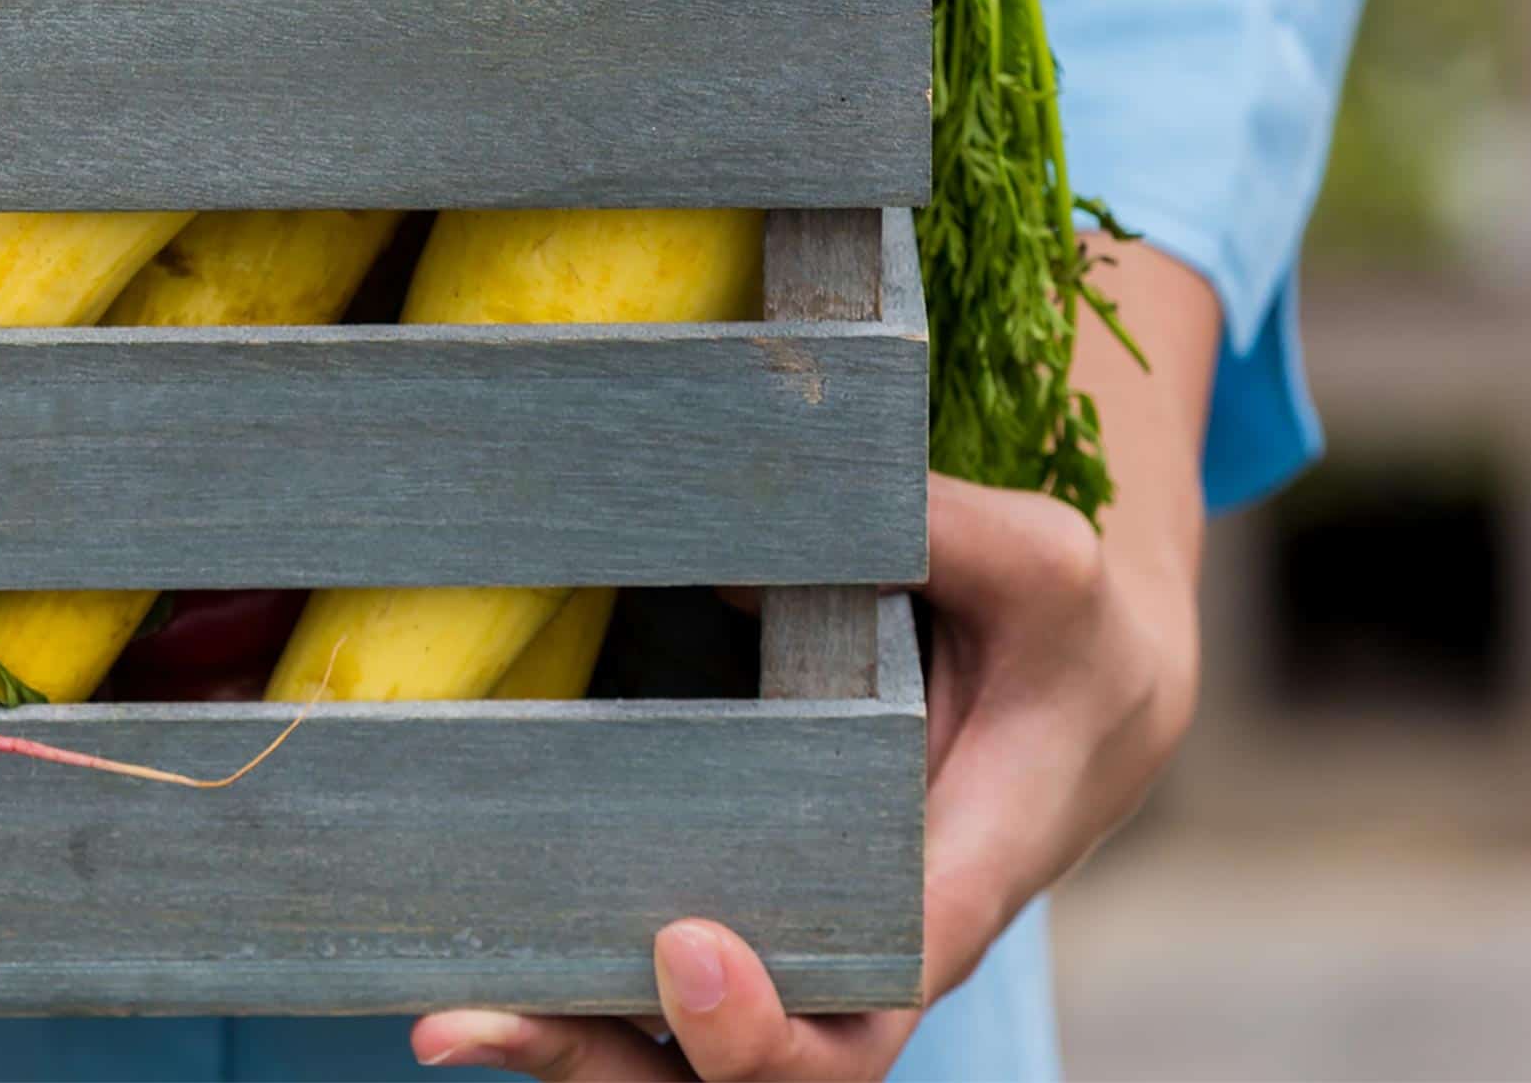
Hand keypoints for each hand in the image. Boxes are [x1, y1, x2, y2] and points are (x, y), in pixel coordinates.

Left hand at [412, 239, 1219, 1080]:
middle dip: (617, 1061)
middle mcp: (875, 937)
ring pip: (690, 1052)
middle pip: (759, 1068)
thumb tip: (769, 503)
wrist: (1085, 671)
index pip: (868, 998)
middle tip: (468, 1023)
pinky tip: (462, 973)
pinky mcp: (754, 899)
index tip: (680, 953)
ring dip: (569, 1043)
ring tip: (444, 1020)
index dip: (772, 1022)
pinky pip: (657, 991)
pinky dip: (568, 992)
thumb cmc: (1067, 621)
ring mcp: (809, 933)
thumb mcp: (1039, 564)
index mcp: (956, 876)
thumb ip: (936, 528)